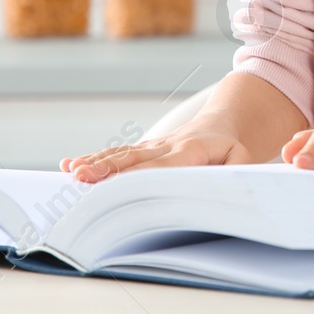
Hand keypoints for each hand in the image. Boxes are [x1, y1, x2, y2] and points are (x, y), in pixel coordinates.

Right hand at [61, 117, 253, 182]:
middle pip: (132, 158)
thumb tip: (228, 189)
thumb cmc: (231, 148)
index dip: (137, 175)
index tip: (116, 184)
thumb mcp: (243, 158)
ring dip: (94, 162)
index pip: (160, 166)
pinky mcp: (142, 150)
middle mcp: (165, 146)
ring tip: (70, 170)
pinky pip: (116, 155)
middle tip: (80, 176)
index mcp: (189, 151)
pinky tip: (71, 165)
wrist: (220, 123)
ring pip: (120, 154)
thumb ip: (238, 172)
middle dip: (106, 168)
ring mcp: (151, 147)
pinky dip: (93, 159)